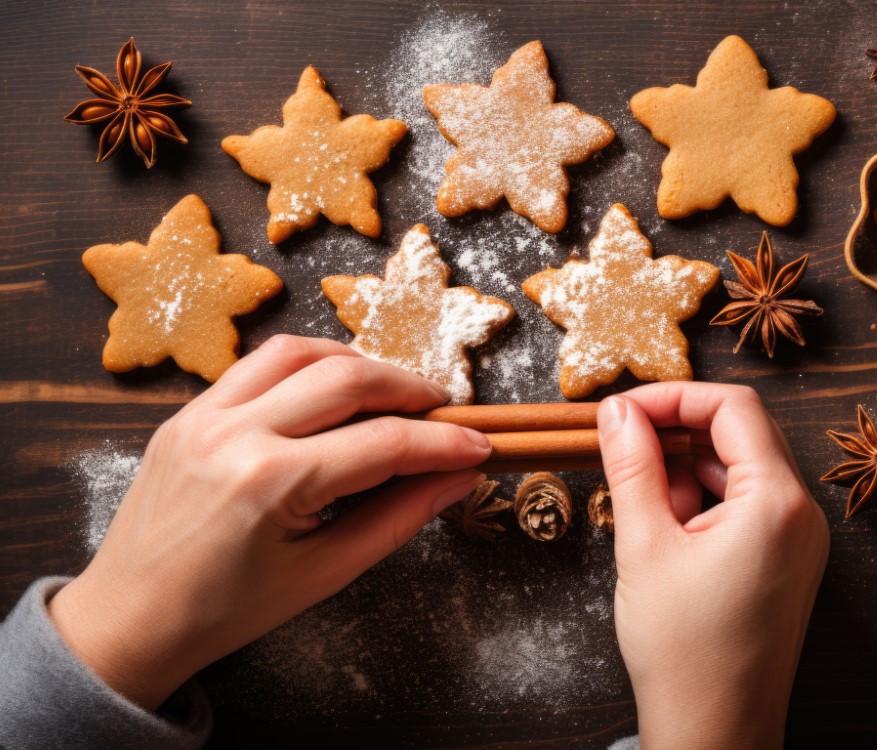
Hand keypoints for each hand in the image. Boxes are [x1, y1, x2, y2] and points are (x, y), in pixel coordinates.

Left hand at [47, 335, 491, 709]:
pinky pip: (258, 365)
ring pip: (300, 352)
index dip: (445, 442)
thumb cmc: (228, 610)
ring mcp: (203, 416)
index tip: (482, 446)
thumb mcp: (326, 573)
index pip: (385, 443)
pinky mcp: (187, 412)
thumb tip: (459, 477)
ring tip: (393, 394)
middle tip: (446, 412)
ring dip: (358, 363)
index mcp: (270, 484)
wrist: (130, 621)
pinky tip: (333, 393)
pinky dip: (307, 367)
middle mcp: (234, 434)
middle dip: (410, 389)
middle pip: (348, 378)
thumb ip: (399, 518)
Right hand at [598, 383, 829, 748]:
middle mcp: (803, 515)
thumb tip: (616, 410)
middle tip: (620, 450)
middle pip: (741, 435)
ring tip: (642, 514)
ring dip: (687, 473)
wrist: (715, 733)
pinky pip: (747, 507)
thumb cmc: (684, 653)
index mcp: (779, 502)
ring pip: (740, 471)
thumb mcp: (644, 546)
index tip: (622, 410)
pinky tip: (665, 536)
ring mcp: (800, 541)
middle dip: (677, 435)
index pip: (734, 407)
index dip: (674, 397)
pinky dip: (704, 504)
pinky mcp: (787, 564)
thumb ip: (632, 466)